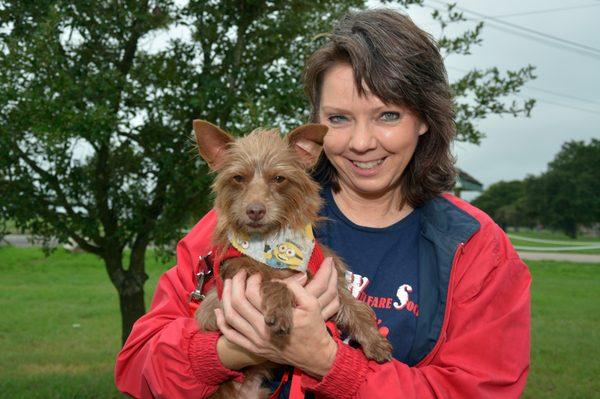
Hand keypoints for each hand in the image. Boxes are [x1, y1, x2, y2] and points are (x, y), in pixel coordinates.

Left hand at [214, 265, 337, 377]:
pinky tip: (220, 311)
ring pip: (230, 318)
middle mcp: (261, 331)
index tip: (256, 274)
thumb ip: (294, 288)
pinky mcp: (254, 348)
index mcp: (275, 318)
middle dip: (235, 284)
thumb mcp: (311, 303)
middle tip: (239, 275)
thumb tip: (276, 280)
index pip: (252, 294)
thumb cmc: (314, 328)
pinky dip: (222, 323)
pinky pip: (231, 336)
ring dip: (226, 299)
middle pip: (237, 304)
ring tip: (228, 285)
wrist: (315, 356)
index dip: (251, 281)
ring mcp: (256, 341)